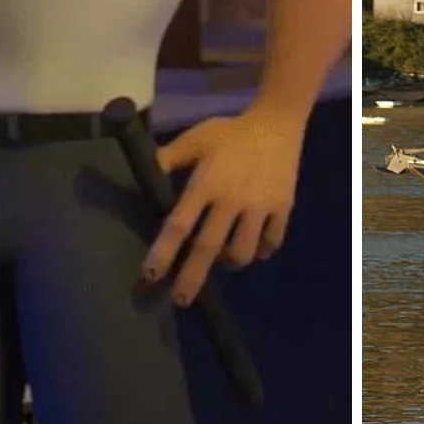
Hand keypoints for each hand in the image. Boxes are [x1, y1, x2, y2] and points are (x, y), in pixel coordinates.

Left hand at [141, 109, 305, 305]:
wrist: (277, 122)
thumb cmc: (230, 132)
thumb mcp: (195, 139)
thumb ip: (167, 159)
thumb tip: (140, 175)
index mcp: (206, 183)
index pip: (179, 225)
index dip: (163, 253)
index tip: (150, 277)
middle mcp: (232, 199)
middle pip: (209, 248)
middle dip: (192, 278)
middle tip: (180, 300)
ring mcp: (260, 206)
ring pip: (243, 252)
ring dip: (228, 262)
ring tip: (222, 258)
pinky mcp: (283, 208)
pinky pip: (271, 242)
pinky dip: (260, 251)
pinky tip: (253, 247)